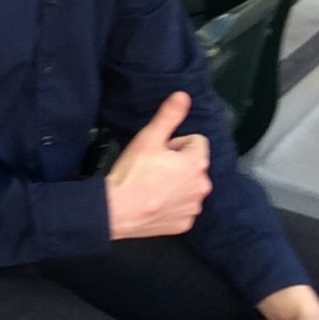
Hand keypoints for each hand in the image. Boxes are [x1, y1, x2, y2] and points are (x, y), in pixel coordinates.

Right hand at [105, 91, 210, 238]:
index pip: (196, 142)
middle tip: (152, 168)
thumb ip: (169, 116)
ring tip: (151, 185)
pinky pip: (182, 208)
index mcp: (197, 163)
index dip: (175, 144)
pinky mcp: (184, 224)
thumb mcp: (148, 138)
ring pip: (188, 187)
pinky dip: (171, 204)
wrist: (116, 210)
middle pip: (193, 165)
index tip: (158, 152)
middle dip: (178, 164)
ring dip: (176, 184)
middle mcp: (202, 186)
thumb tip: (184, 96)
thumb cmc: (132, 172)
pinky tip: (154, 202)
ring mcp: (194, 208)